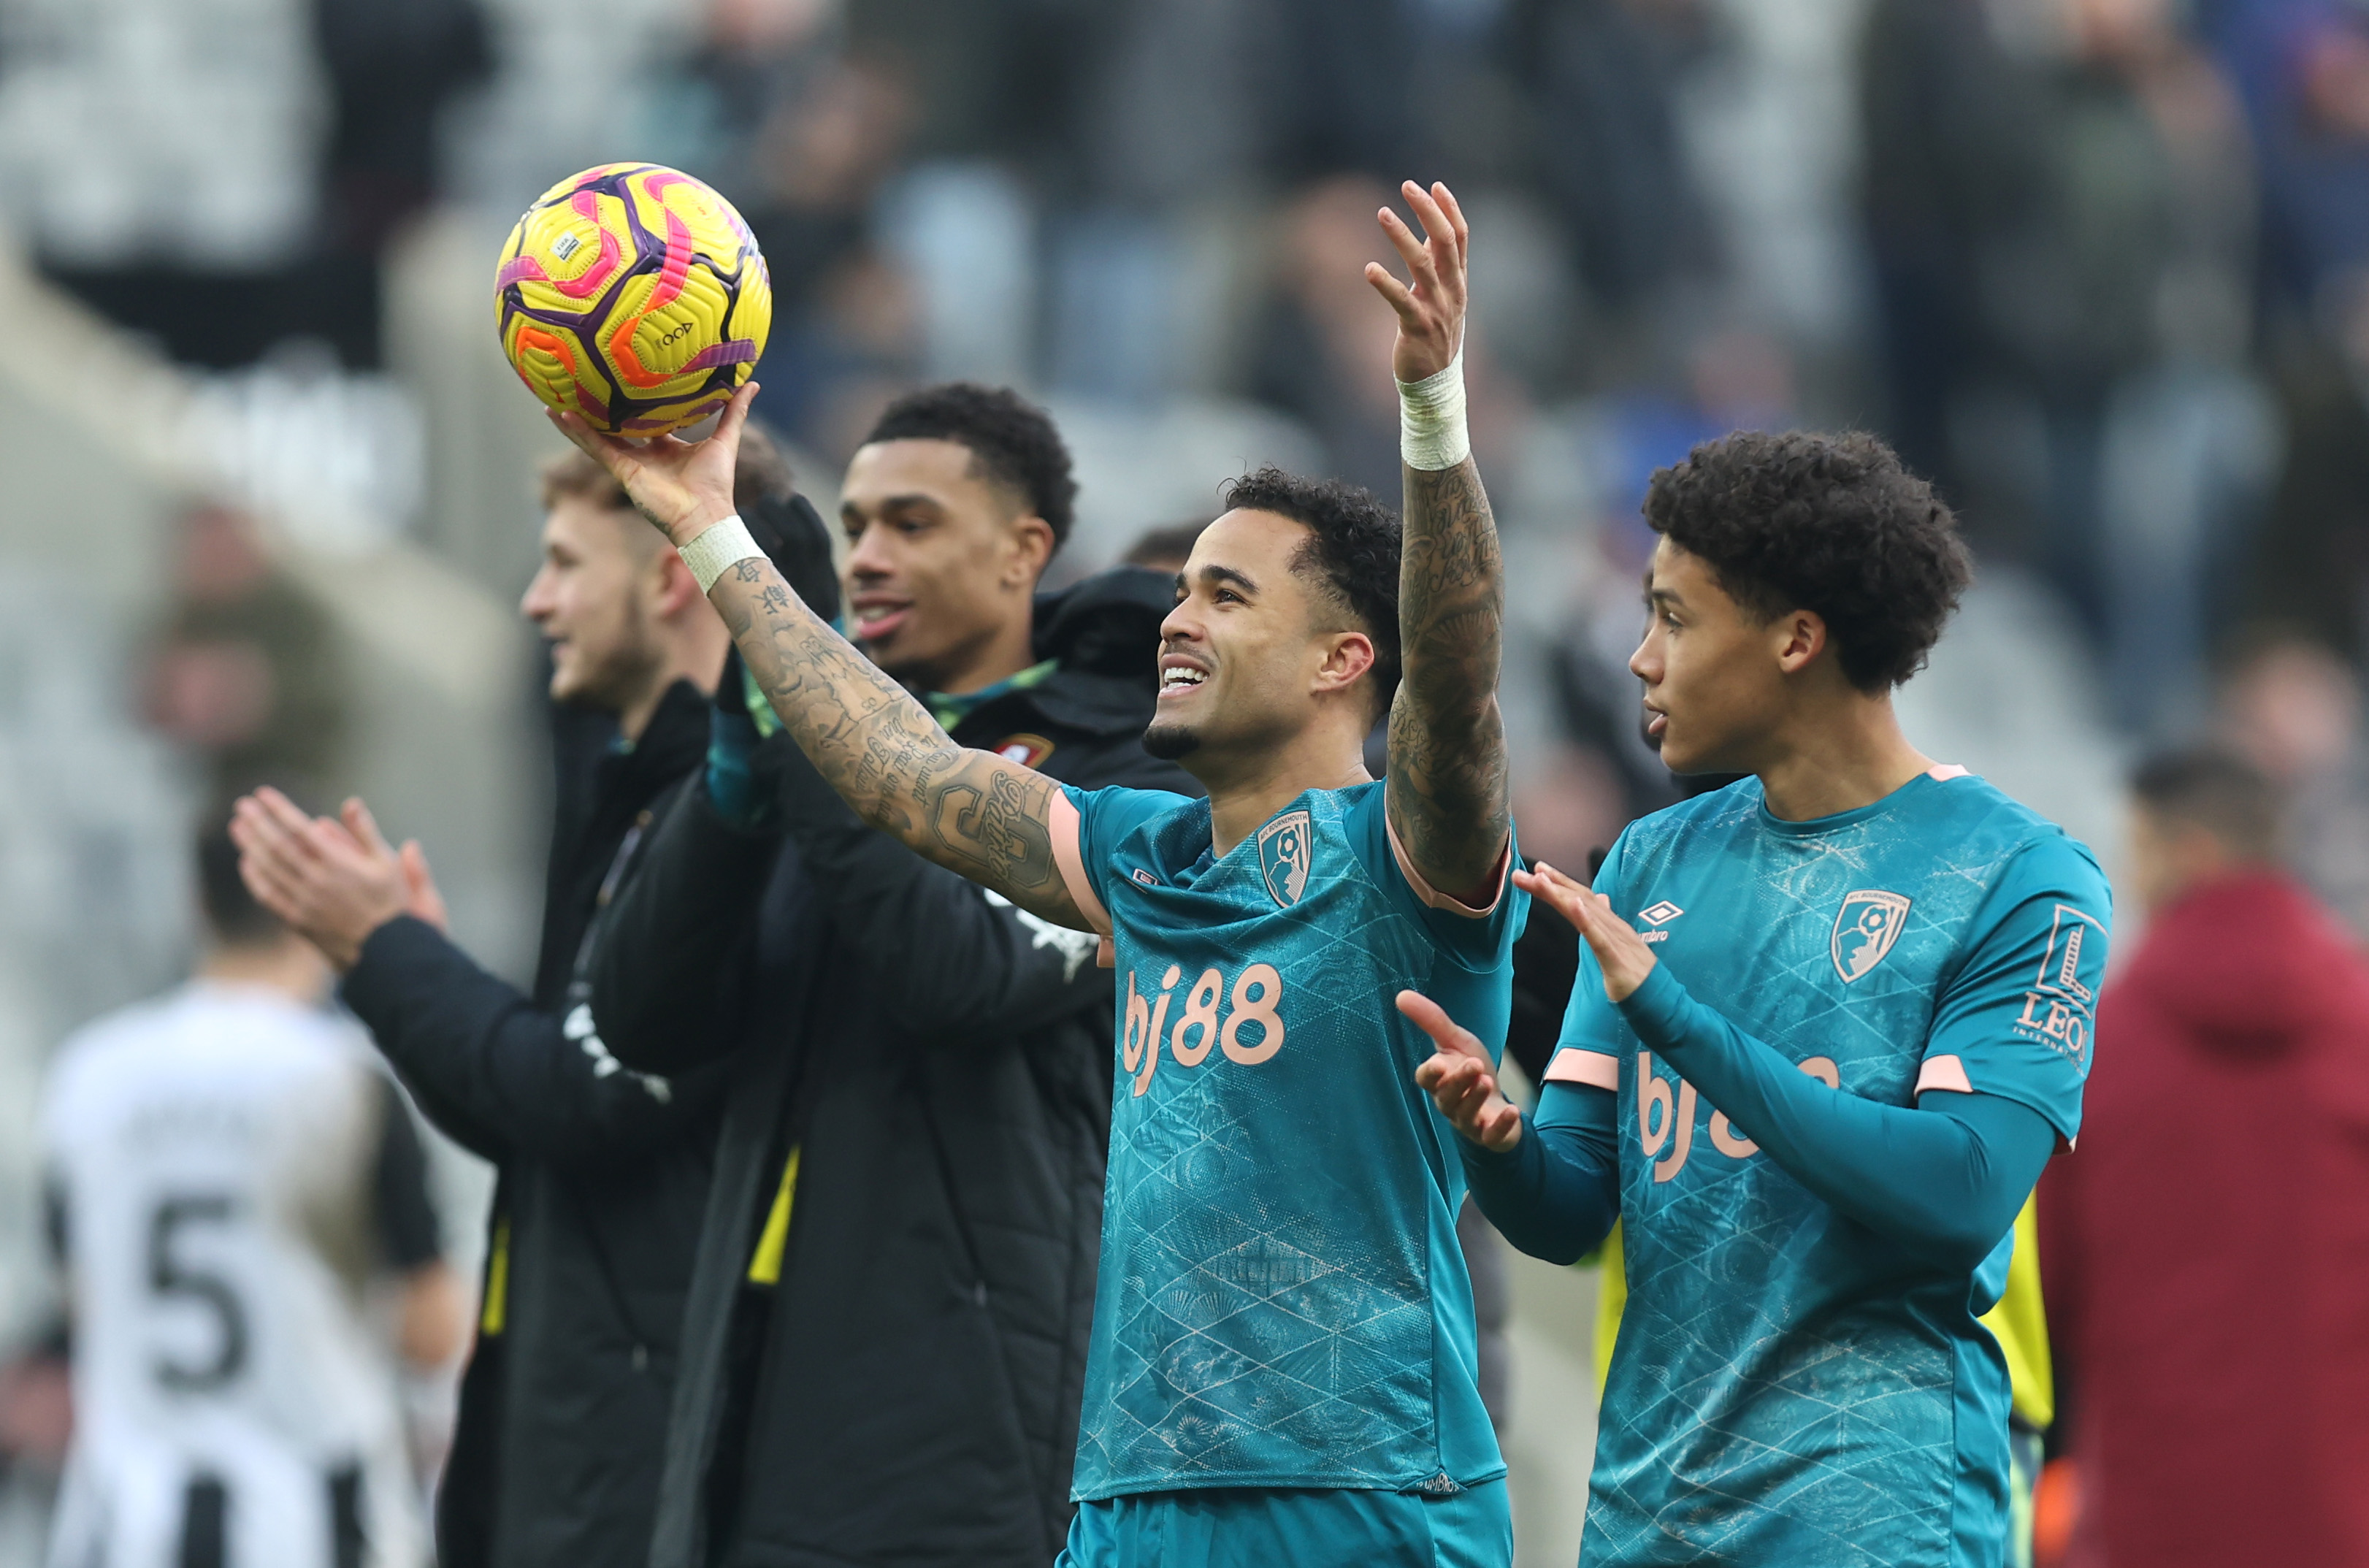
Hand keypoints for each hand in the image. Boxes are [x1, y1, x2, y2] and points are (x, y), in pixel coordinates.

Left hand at [229, 789, 446, 969]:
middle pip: (277, 845)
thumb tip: (351, 803)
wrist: (389, 952)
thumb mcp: (388, 863)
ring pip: (269, 868)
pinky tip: (247, 864)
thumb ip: (366, 832)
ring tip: (237, 827)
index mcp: (339, 862)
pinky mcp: (298, 920)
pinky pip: (269, 896)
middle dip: (258, 822)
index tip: (262, 794)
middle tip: (242, 805)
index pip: (300, 828)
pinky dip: (254, 879)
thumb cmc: (394, 905)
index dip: (279, 809)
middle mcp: (316, 879)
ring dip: (250, 845)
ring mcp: (304, 901)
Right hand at [546, 382, 759, 546]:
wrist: (707, 516)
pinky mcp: (622, 471)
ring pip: (596, 436)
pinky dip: (578, 432)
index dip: (634, 403)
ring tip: (553, 399)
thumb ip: (735, 411)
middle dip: (597, 409)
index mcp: (665, 447)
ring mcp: (630, 463)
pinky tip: (560, 414)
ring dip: (575, 420)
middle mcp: (644, 454)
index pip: (645, 420)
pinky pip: (595, 447)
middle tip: (579, 385)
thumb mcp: (726, 439)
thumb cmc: (717, 484)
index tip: (623, 380)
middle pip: (614, 427)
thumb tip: (751, 384)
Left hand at [1364, 181, 1468, 384]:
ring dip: (1402, 236)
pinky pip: (1401, 301)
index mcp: (1458, 281)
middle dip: (1427, 210)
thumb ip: (1438, 265)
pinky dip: (1385, 283)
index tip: (1434, 185)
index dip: (1449, 209)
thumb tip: (1428, 232)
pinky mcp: (1417, 328)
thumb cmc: (1435, 335)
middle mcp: (1452, 291)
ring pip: (1422, 264)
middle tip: (1408, 185)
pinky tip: (1369, 269)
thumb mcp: (1442, 297)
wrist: (1435, 383)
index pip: (1459, 237)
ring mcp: (1436, 309)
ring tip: (1383, 213)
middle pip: (1444, 242)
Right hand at [1402, 990, 1522, 1151]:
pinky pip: (1491, 1135)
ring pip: (1466, 1114)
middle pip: (1447, 1096)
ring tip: (1487, 1081)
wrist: (1496, 1105)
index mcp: (1438, 1081)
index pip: (1426, 1079)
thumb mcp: (1456, 1042)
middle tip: (1475, 1064)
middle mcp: (1449, 1103)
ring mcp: (1468, 1122)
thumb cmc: (1472, 1071)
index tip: (1439, 1064)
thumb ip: (1431, 1021)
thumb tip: (1401, 995)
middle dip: (1459, 1081)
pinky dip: (1501, 1124)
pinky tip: (1513, 1111)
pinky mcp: (1489, 1135)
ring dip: (1476, 1099)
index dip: (1430, 1074)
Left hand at [1515, 861, 1656, 1002]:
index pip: (1582, 897)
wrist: (1658, 999)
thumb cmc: (1635, 971)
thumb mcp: (1617, 943)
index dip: (1560, 882)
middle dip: (1549, 885)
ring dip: (1561, 894)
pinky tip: (1573, 905)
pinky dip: (1585, 920)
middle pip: (1578, 899)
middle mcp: (1612, 926)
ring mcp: (1615, 940)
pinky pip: (1598, 938)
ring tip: (1541, 880)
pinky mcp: (1616, 959)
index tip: (1537, 869)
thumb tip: (1601, 898)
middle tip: (1521, 874)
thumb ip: (1605, 922)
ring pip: (1585, 913)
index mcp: (1610, 923)